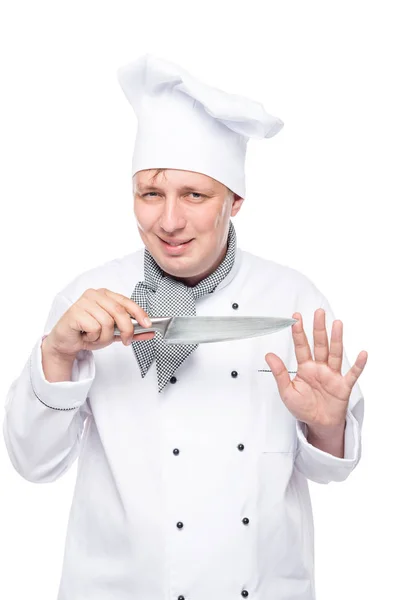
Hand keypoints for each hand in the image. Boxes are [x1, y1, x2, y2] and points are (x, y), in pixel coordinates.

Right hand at [43, 288, 154, 360]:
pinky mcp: (75, 312)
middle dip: (126, 330)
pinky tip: (86, 335)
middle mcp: (94, 295)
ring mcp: (83, 302)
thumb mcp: (113, 333)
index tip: (148, 324)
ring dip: (104, 337)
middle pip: (119, 312)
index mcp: (105, 295)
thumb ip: (131, 331)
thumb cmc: (88, 332)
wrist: (66, 342)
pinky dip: (93, 337)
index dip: (139, 313)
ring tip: (96, 337)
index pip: (126, 301)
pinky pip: (94, 328)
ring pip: (107, 322)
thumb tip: (149, 332)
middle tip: (126, 341)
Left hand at [264, 309, 367, 431]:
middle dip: (319, 329)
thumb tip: (269, 356)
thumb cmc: (304, 408)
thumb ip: (279, 373)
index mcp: (305, 368)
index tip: (295, 318)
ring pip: (335, 353)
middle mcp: (320, 368)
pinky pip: (352, 374)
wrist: (319, 424)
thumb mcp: (287, 392)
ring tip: (337, 324)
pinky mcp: (343, 386)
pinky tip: (362, 353)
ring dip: (336, 339)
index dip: (298, 332)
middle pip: (320, 345)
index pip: (301, 346)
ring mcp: (332, 375)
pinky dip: (359, 364)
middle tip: (318, 313)